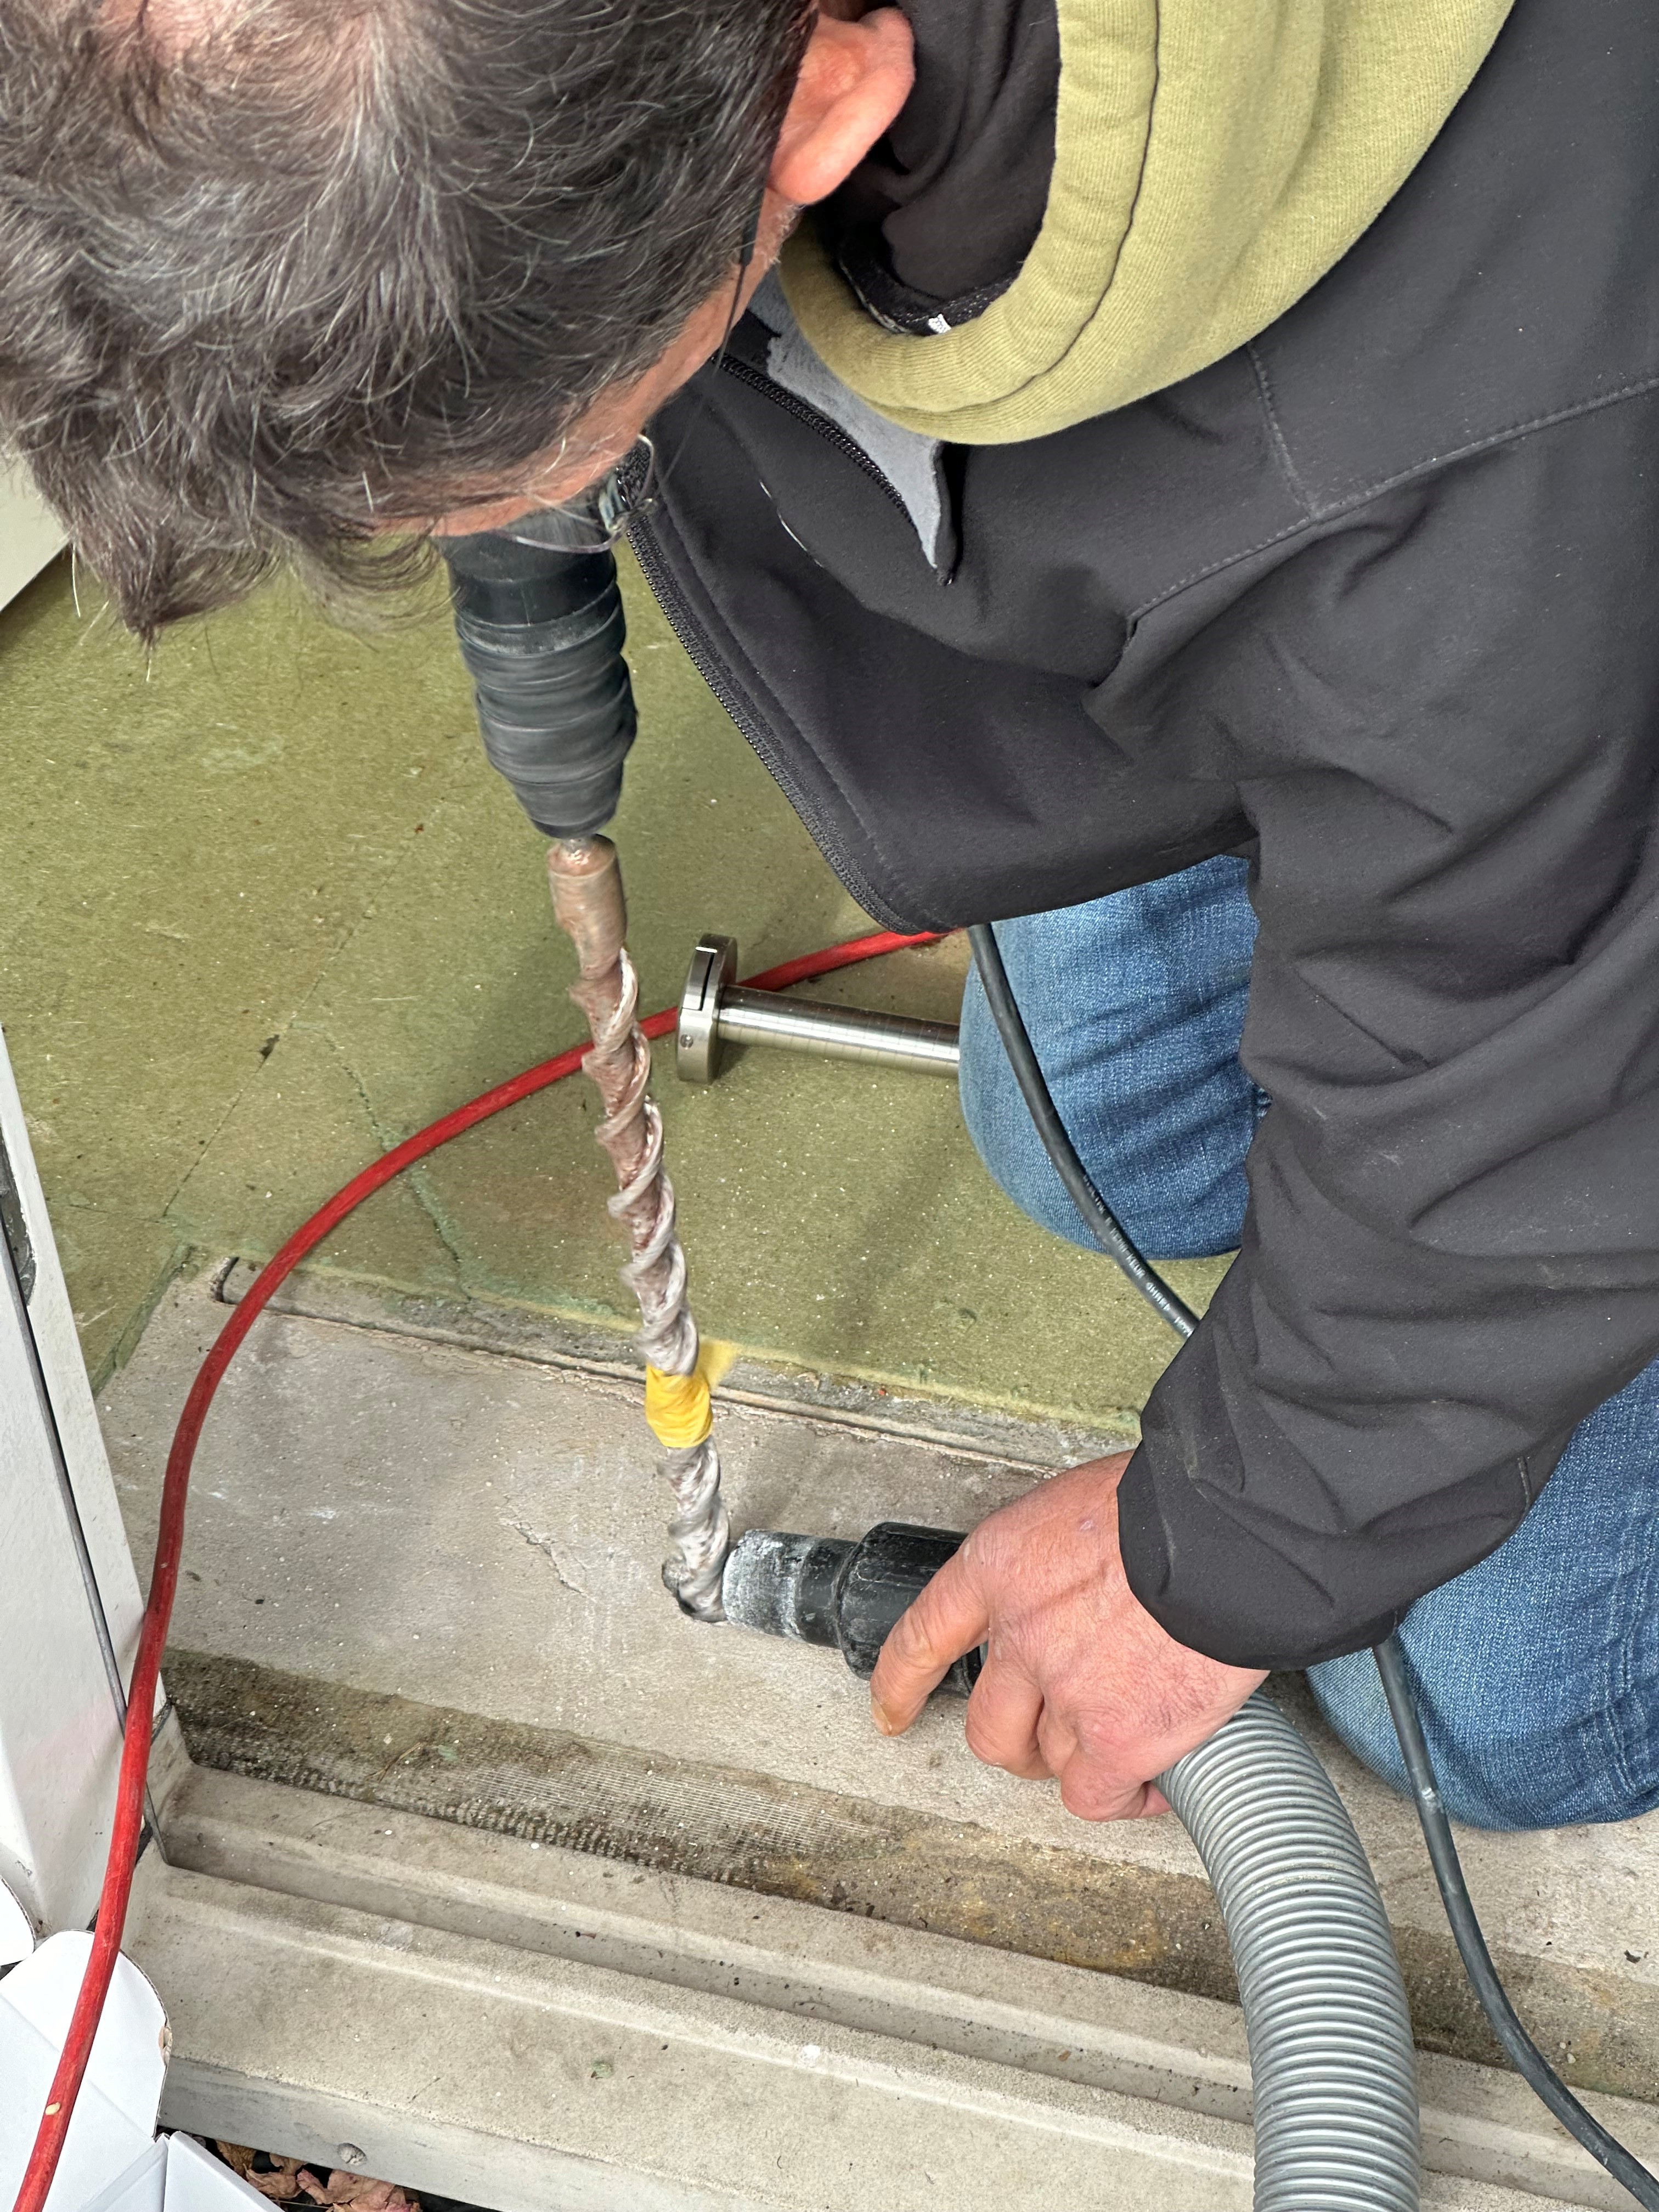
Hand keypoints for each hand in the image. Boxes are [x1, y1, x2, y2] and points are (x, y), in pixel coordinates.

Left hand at [868, 1454, 1265, 1819]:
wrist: (1231, 1532)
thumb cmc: (1175, 1503)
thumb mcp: (1084, 1508)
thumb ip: (1061, 1564)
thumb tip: (1085, 1593)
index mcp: (1002, 1567)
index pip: (925, 1635)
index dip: (901, 1684)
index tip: (891, 1712)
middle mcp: (1020, 1635)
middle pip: (989, 1724)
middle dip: (1019, 1741)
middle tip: (1057, 1738)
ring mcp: (1065, 1694)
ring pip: (1047, 1760)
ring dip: (1082, 1760)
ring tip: (1126, 1743)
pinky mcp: (1117, 1741)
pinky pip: (1097, 1796)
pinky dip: (1123, 1799)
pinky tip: (1150, 1784)